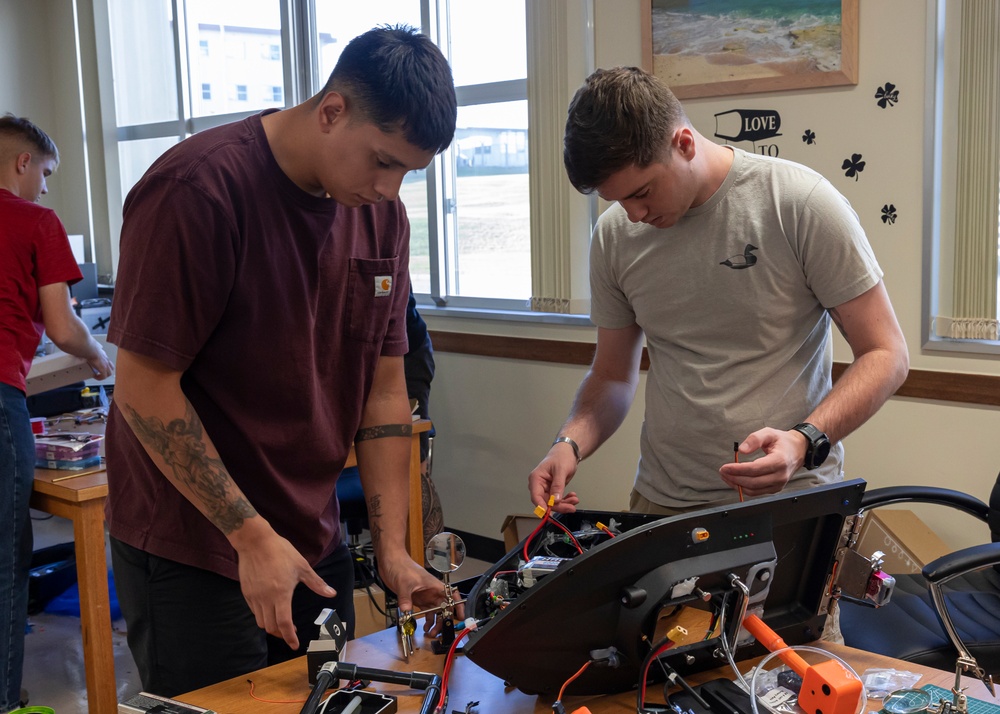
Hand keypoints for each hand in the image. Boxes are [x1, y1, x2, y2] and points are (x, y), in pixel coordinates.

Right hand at [87, 346, 113, 379]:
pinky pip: (104, 376)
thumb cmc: (90, 347)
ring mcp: (106, 365)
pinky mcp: (103, 369)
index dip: (106, 365)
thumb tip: (90, 344)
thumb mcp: (93, 348)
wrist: (90, 349)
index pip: (108, 361)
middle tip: (100, 373)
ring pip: (109, 373)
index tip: (100, 367)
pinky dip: (100, 378)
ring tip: (98, 376)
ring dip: (104, 375)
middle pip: (111, 368)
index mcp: (104, 355)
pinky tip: (95, 377)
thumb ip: (94, 348)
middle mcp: (107, 360)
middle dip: (107, 372)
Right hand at [233, 521, 334, 649]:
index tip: (295, 644)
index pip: (284, 624)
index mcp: (281, 594)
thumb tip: (331, 593)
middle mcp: (266, 599)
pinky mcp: (246, 593)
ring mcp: (254, 597)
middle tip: (290, 632)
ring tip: (281, 622)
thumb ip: (316, 583)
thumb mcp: (302, 566)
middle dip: (281, 634)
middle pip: (271, 627)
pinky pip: (254, 611)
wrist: (255, 541)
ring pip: (261, 621)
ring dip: (271, 626)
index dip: (290, 637)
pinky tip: (270, 609)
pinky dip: (263, 616)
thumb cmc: (280, 551)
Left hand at [378, 551, 462, 635]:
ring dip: (434, 622)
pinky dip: (425, 620)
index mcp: (434, 585)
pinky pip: (424, 612)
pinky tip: (423, 627)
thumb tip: (406, 611)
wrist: (391, 562)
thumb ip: (405, 598)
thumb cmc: (401, 566)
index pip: (451, 594)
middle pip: (443, 607)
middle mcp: (431, 591)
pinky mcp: (416, 599)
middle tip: (439, 631)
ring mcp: (424, 596)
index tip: (461, 616)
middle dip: (443, 620)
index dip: (458, 605)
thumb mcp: (404, 583)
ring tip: (431, 633)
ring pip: (434, 611)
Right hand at [528, 446, 580, 513]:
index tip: (550, 513)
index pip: (536, 497)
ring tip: (575, 500)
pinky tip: (573, 496)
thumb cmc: (562, 457)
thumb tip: (555, 500)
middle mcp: (539, 485)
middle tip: (571, 507)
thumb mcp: (561, 470)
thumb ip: (558, 485)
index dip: (542, 506)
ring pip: (552, 503)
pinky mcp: (552, 490)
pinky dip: (565, 500)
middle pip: (545, 502)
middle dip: (558, 506)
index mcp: (536, 478)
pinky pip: (557, 500)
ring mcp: (546, 488)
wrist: (568, 452)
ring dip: (564, 504)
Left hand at [718, 427, 806, 498]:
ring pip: (753, 490)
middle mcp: (780, 475)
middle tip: (722, 471)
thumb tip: (742, 450)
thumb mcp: (769, 433)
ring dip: (737, 485)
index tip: (725, 467)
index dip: (738, 469)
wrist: (798, 451)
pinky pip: (756, 492)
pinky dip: (743, 488)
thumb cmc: (783, 442)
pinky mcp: (775, 488)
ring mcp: (778, 484)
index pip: (755, 469)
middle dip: (734, 478)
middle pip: (753, 482)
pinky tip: (735, 481)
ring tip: (725, 476)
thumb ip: (754, 439)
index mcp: (780, 461)